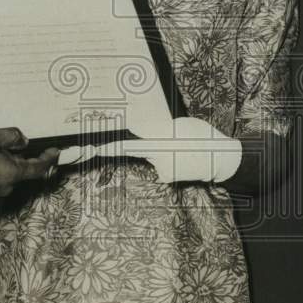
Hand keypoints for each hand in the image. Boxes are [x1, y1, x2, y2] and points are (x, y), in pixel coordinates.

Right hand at [0, 127, 58, 200]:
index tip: (55, 152)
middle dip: (16, 154)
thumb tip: (22, 140)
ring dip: (3, 160)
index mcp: (11, 174)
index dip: (49, 159)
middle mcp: (4, 187)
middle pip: (20, 169)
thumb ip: (11, 136)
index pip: (39, 168)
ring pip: (6, 174)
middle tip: (4, 141)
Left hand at [58, 117, 241, 183]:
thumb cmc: (203, 138)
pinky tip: (183, 163)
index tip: (87, 141)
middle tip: (81, 151)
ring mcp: (160, 166)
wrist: (221, 159)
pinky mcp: (165, 177)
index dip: (106, 138)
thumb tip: (144, 130)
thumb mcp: (181, 125)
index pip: (128, 135)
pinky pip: (161, 167)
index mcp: (160, 134)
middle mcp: (156, 151)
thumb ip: (160, 129)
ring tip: (183, 150)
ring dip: (160, 153)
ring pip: (151, 157)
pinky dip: (169, 164)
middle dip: (105, 149)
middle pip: (127, 148)